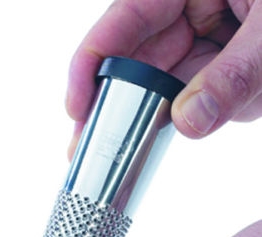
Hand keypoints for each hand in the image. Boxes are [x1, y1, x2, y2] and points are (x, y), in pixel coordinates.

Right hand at [66, 0, 261, 157]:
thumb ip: (237, 73)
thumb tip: (189, 122)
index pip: (121, 23)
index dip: (89, 67)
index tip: (75, 111)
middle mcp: (191, 6)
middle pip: (139, 62)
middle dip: (131, 104)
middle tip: (103, 146)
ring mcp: (209, 34)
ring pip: (174, 84)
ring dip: (186, 109)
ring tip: (210, 110)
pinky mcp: (225, 59)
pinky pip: (205, 92)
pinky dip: (219, 107)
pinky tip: (239, 101)